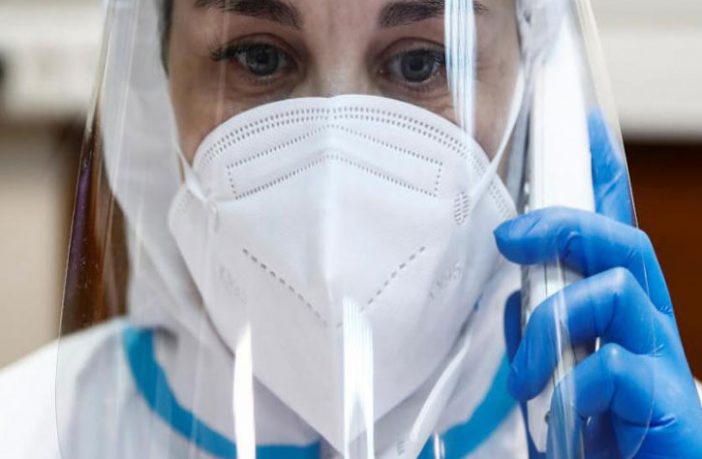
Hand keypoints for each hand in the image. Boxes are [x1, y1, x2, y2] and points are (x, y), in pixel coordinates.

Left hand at [496, 112, 701, 457]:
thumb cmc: (590, 425)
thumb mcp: (550, 365)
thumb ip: (537, 323)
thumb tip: (514, 290)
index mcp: (617, 306)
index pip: (613, 227)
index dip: (601, 175)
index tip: (579, 129)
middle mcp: (645, 322)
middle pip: (621, 242)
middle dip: (564, 225)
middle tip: (512, 238)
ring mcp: (660, 358)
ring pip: (619, 289)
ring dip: (554, 319)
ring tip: (527, 371)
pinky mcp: (666, 403)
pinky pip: (619, 366)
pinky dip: (576, 378)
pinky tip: (556, 402)